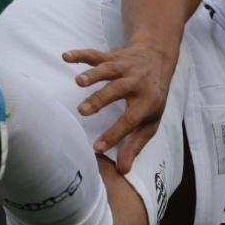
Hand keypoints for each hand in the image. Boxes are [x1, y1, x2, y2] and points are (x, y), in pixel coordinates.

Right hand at [63, 43, 176, 172]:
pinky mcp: (112, 56)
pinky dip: (81, 54)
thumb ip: (136, 145)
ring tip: (78, 82)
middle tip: (82, 111)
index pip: (131, 119)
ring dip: (93, 74)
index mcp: (148, 101)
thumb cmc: (152, 96)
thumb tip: (123, 170)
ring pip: (109, 69)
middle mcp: (136, 82)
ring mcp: (124, 67)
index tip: (97, 148)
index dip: (115, 134)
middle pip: (118, 90)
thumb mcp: (150, 122)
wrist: (159, 58)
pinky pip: (96, 54)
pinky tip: (66, 56)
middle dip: (101, 99)